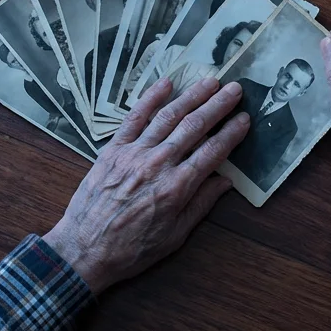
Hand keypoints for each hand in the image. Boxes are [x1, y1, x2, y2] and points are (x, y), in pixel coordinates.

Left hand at [42, 77, 249, 293]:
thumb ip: (201, 205)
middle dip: (218, 106)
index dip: (231, 133)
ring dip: (191, 96)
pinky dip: (150, 98)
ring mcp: (134, 153)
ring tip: (210, 81)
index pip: (213, 152)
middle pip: (194, 127)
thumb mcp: (175, 236)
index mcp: (177, 187)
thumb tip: (226, 182)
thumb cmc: (132, 249)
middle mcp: (158, 163)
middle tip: (235, 89)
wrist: (84, 249)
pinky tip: (166, 83)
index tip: (245, 118)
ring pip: (168, 116)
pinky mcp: (113, 148)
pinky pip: (134, 118)